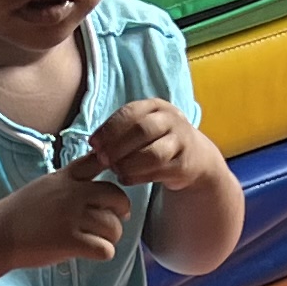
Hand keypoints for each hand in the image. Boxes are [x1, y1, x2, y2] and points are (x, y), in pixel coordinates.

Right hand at [0, 166, 132, 271]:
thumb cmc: (21, 213)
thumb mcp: (46, 185)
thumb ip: (70, 182)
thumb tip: (96, 186)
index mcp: (66, 177)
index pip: (98, 161)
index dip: (114, 170)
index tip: (112, 186)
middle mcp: (72, 193)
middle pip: (116, 197)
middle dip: (121, 211)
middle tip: (114, 221)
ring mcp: (71, 217)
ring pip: (113, 227)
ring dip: (111, 237)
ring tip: (99, 241)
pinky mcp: (69, 241)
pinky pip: (105, 249)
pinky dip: (104, 253)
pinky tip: (92, 252)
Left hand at [82, 98, 215, 194]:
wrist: (194, 155)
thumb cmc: (157, 140)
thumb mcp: (142, 127)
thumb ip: (120, 131)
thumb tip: (94, 146)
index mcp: (155, 106)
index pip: (131, 112)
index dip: (110, 128)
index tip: (93, 144)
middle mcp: (171, 120)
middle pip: (142, 130)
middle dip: (118, 146)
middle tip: (102, 160)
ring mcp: (181, 142)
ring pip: (153, 153)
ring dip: (129, 163)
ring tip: (115, 170)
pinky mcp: (185, 165)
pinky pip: (160, 171)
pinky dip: (139, 176)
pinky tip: (125, 179)